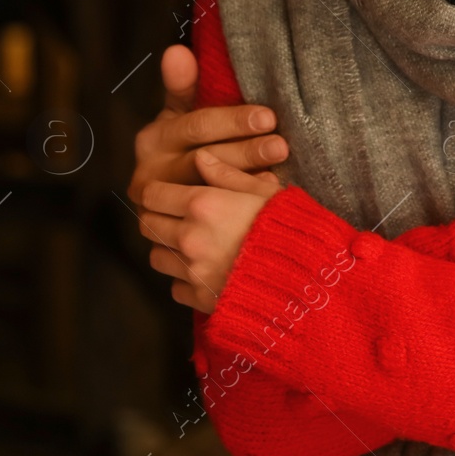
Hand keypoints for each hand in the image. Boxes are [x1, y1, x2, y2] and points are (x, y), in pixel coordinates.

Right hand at [127, 45, 289, 206]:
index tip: (268, 116)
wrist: (164, 202)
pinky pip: (209, 221)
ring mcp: (159, 208)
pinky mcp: (172, 235)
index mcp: (154, 139)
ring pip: (208, 192)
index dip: (232, 121)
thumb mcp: (178, 114)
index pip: (196, 126)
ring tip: (279, 175)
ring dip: (245, 183)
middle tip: (282, 146)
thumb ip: (182, 86)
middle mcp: (152, 174)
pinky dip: (237, 210)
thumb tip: (176, 51)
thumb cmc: (183, 145)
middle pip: (205, 161)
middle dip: (247, 152)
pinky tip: (265, 200)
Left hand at [138, 150, 281, 313]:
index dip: (157, 192)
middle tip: (176, 217)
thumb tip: (201, 157)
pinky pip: (176, 287)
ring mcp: (192, 270)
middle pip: (148, 225)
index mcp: (203, 204)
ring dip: (169, 249)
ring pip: (157, 257)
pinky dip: (185, 280)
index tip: (166, 193)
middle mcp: (190, 237)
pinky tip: (206, 271)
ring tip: (192, 245)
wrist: (306, 276)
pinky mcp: (199, 298)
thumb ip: (227, 173)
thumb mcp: (265, 191)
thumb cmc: (290, 227)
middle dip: (158, 218)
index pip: (153, 194)